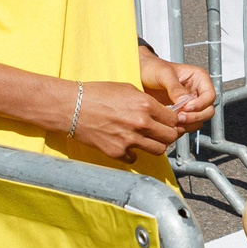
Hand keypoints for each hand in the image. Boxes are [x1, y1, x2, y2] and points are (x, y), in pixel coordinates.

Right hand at [69, 81, 192, 163]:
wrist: (72, 107)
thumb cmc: (97, 94)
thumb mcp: (128, 89)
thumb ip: (148, 102)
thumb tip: (163, 111)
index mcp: (146, 105)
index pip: (174, 119)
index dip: (173, 121)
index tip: (169, 121)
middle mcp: (141, 123)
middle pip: (170, 137)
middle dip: (168, 134)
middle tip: (161, 132)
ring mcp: (129, 140)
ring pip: (158, 150)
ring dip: (155, 145)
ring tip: (146, 139)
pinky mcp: (117, 152)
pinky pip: (135, 159)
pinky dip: (133, 154)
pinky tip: (126, 145)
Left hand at [139, 45, 217, 131]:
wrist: (139, 73)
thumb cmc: (152, 67)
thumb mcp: (163, 74)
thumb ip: (175, 88)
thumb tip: (185, 101)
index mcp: (198, 78)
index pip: (209, 95)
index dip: (200, 104)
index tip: (186, 108)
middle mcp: (197, 91)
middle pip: (207, 110)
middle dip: (195, 116)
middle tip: (180, 118)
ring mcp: (191, 102)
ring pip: (200, 119)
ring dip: (189, 124)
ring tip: (174, 122)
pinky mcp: (182, 112)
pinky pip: (188, 123)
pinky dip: (182, 127)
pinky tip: (171, 125)